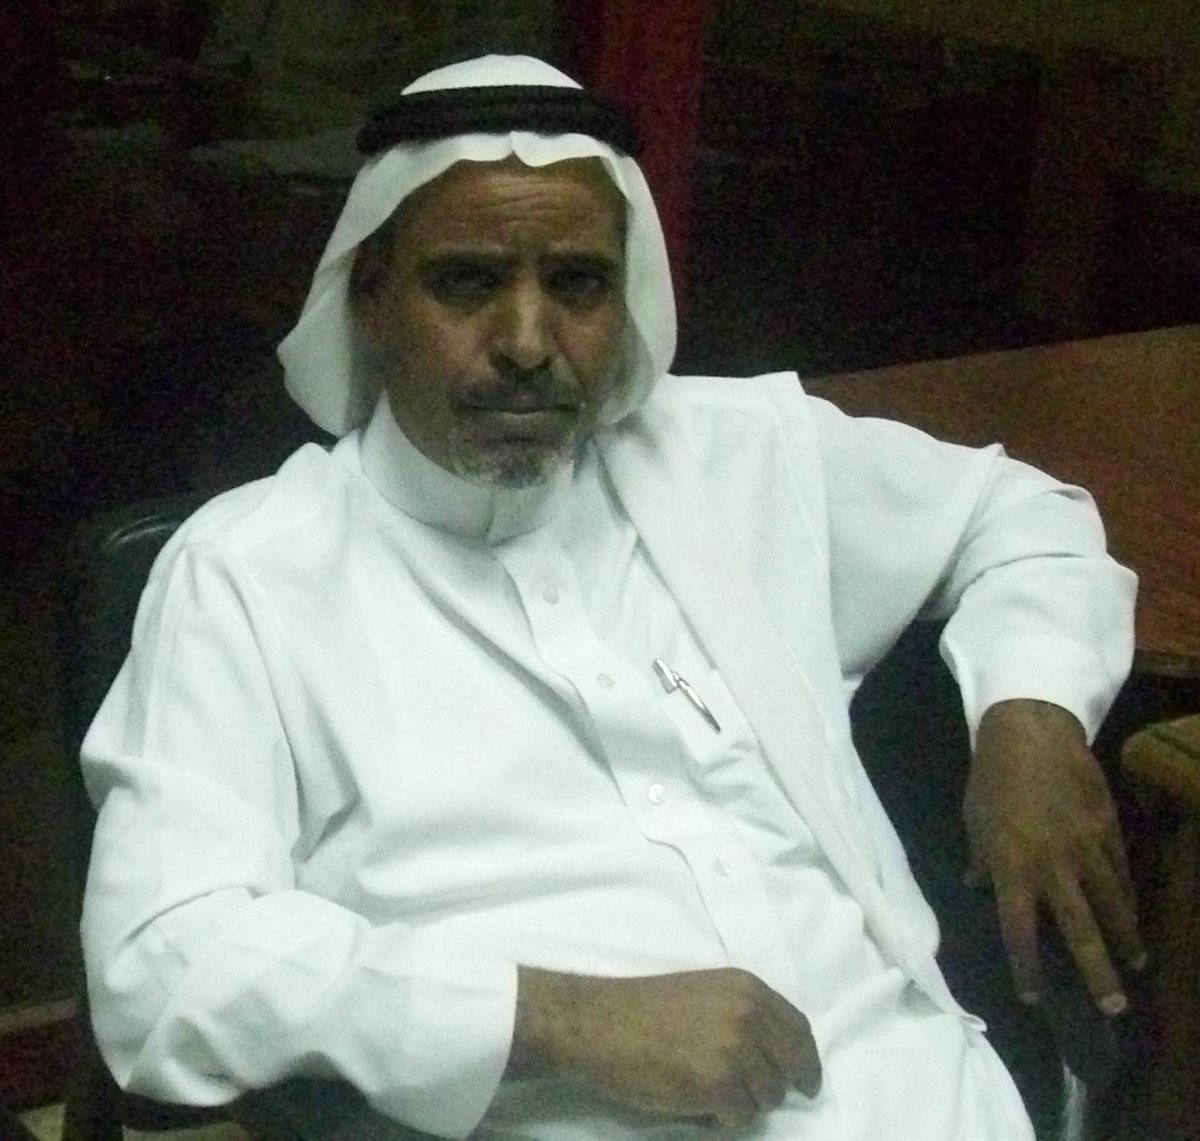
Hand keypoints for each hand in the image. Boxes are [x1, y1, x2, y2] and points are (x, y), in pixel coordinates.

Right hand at [510, 966, 820, 1127]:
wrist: (601, 1024)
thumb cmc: (644, 1008)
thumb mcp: (705, 992)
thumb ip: (742, 1013)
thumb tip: (772, 1054)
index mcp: (747, 987)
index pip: (799, 1030)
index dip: (806, 1060)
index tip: (806, 1081)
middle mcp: (750, 1015)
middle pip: (790, 1067)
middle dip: (778, 1087)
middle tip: (757, 1098)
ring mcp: (737, 1050)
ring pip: (767, 1097)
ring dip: (745, 1103)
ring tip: (711, 1094)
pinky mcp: (720, 1085)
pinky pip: (740, 1117)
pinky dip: (724, 1120)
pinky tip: (700, 1107)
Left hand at [963, 699, 1144, 1014]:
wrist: (1030, 729)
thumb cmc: (991, 776)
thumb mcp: (973, 819)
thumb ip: (980, 858)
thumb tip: (976, 885)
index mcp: (1012, 865)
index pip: (1019, 930)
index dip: (1026, 967)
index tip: (1034, 998)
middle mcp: (1053, 864)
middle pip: (1080, 931)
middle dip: (1097, 973)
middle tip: (1113, 1008)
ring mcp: (1087, 847)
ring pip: (1113, 904)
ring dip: (1125, 939)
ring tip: (1134, 965)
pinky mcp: (1109, 828)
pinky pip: (1121, 871)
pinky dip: (1128, 897)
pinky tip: (1132, 914)